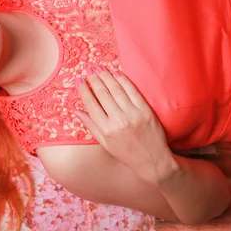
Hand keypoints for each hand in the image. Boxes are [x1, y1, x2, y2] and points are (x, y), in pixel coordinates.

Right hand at [76, 67, 171, 184]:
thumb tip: (76, 111)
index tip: (78, 80)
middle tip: (88, 69)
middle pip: (103, 94)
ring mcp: (133, 114)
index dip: (84, 90)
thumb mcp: (105, 144)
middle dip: (94, 79)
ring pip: (116, 90)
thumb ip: (91, 126)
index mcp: (106, 129)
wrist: (154, 161)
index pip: (91, 104)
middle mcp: (118, 120)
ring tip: (99, 68)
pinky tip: (117, 74)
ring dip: (106, 77)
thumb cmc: (127, 154)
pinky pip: (133, 92)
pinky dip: (124, 81)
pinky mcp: (145, 111)